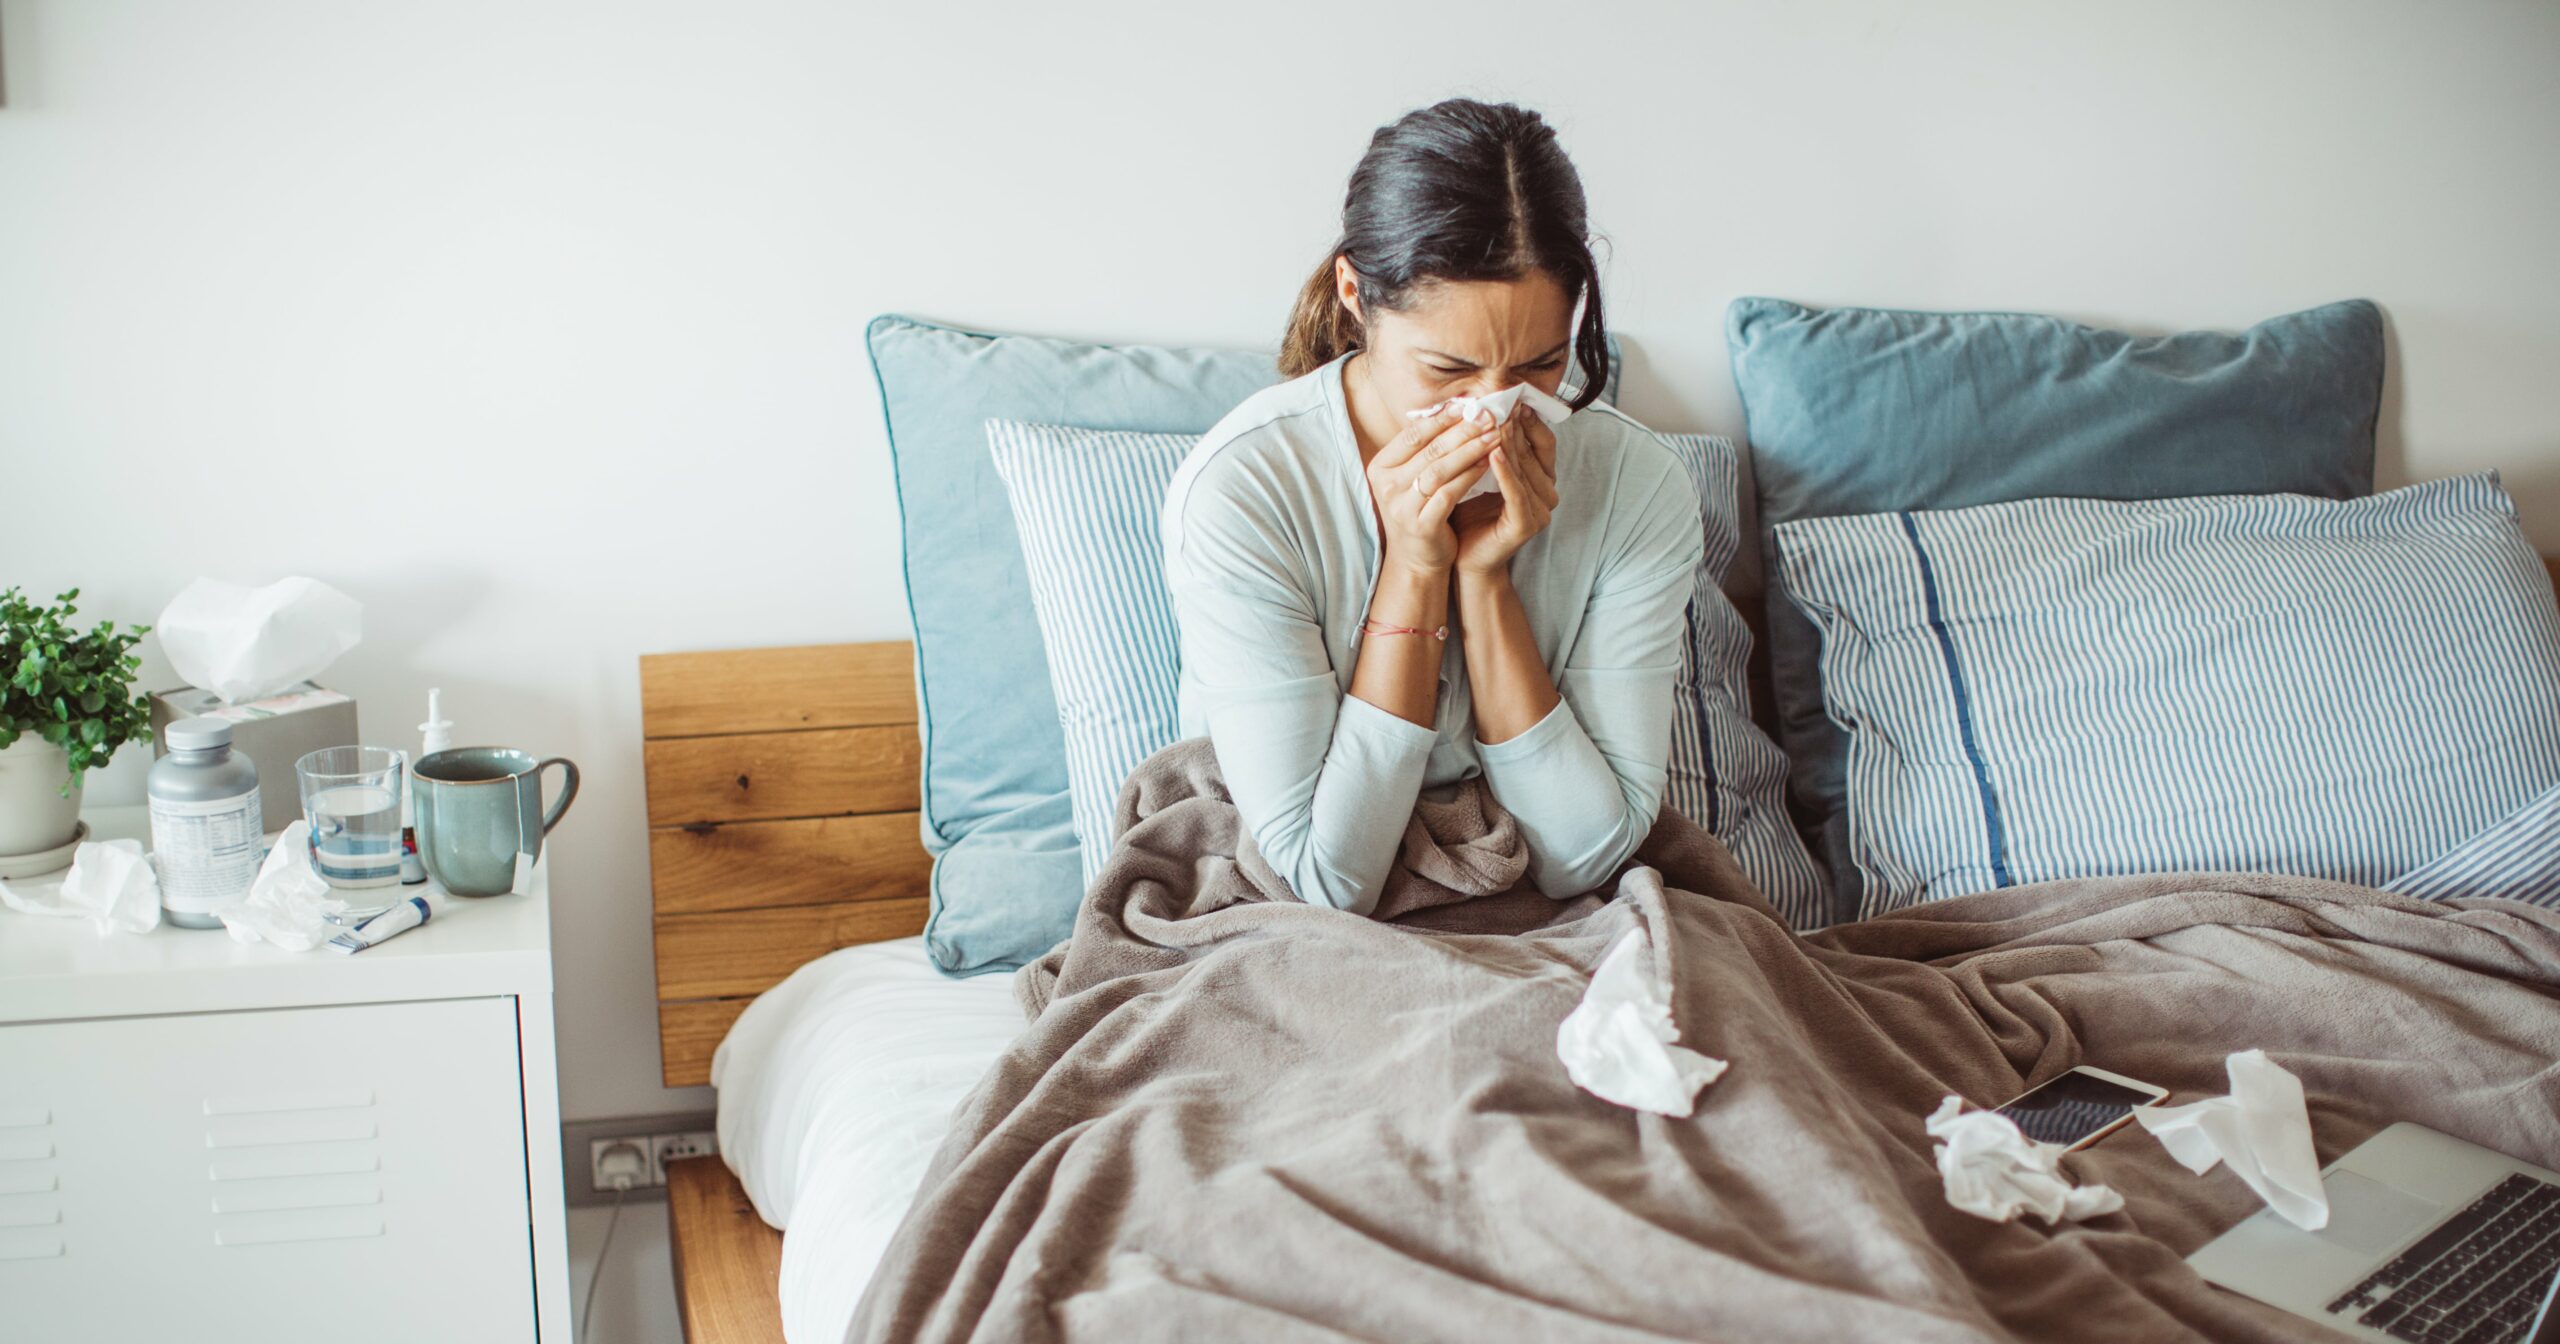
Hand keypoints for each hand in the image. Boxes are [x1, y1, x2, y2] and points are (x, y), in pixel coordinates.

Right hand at [1365, 406, 1504, 576]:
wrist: (1416, 560)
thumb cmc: (1418, 511)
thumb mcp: (1412, 478)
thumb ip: (1425, 450)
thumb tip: (1455, 409)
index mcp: (1380, 468)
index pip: (1413, 434)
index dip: (1442, 418)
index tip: (1468, 404)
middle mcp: (1386, 486)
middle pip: (1429, 449)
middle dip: (1462, 430)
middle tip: (1488, 416)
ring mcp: (1402, 506)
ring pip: (1440, 469)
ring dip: (1470, 450)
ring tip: (1493, 436)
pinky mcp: (1421, 524)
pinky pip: (1450, 493)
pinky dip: (1470, 476)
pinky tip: (1487, 464)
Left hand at [1452, 410, 1558, 577]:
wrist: (1464, 559)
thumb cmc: (1469, 515)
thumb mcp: (1480, 474)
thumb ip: (1488, 448)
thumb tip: (1480, 409)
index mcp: (1541, 480)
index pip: (1541, 442)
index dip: (1529, 420)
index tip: (1512, 397)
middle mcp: (1547, 493)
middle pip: (1533, 452)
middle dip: (1516, 426)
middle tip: (1502, 402)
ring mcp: (1540, 510)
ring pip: (1524, 469)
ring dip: (1510, 443)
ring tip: (1494, 420)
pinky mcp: (1526, 524)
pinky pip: (1516, 493)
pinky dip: (1505, 472)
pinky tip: (1492, 453)